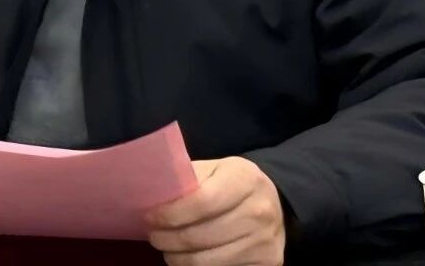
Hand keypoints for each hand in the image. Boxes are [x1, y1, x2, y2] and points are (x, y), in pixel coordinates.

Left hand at [146, 157, 285, 265]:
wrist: (274, 203)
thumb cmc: (233, 184)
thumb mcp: (215, 169)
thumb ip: (189, 179)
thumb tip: (153, 195)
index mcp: (245, 178)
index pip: (201, 201)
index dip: (171, 214)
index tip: (150, 217)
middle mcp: (260, 210)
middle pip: (200, 236)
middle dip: (168, 239)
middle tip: (153, 236)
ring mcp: (265, 241)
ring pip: (207, 261)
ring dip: (178, 258)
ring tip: (167, 249)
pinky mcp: (267, 264)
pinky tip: (187, 258)